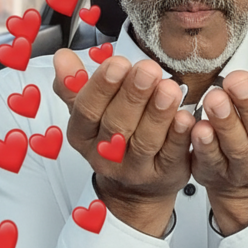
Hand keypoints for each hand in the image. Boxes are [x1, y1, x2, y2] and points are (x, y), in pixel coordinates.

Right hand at [52, 49, 196, 235]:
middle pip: (117, 125)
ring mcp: (136, 168)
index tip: (117, 64)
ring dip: (158, 113)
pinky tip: (185, 117)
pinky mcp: (165, 174)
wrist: (133, 189)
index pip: (87, 111)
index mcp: (83, 135)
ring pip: (146, 141)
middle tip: (147, 70)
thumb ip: (75, 84)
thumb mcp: (88, 112)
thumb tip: (63, 57)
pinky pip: (172, 155)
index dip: (101, 87)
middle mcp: (106, 155)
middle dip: (133, 95)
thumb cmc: (111, 138)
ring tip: (169, 88)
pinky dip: (179, 136)